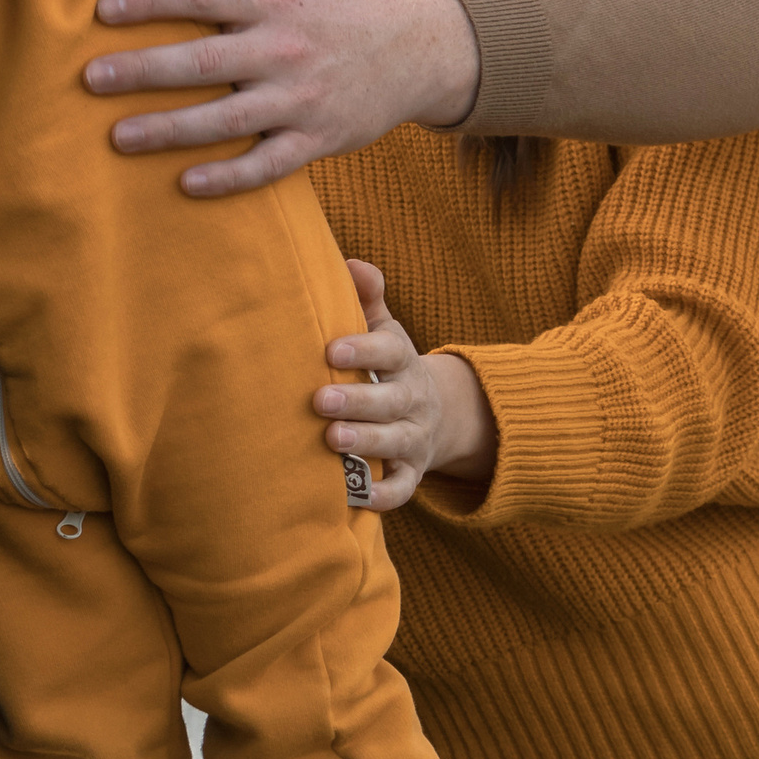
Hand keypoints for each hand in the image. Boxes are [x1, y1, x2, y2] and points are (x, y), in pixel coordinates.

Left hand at [84, 0, 481, 197]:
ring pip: (228, 119)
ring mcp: (301, 97)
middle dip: (144, 71)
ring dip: (171, 131)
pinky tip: (186, 185)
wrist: (413, 47)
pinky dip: (230, 178)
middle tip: (90, 79)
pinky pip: (268, 164)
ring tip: (118, 138)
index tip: (101, 11)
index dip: (149, 1)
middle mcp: (284, 46)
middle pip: (204, 61)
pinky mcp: (317, 138)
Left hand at [316, 259, 496, 510]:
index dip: (364, 350)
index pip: (390, 351)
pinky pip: (403, 488)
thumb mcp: (385, 331)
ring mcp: (415, 437)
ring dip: (366, 442)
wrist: (438, 414)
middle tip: (321, 400)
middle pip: (391, 400)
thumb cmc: (388, 367)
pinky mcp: (411, 472)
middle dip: (358, 401)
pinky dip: (383, 495)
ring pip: (396, 442)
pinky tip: (356, 495)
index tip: (331, 348)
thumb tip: (350, 263)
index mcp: (402, 360)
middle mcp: (412, 399)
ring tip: (332, 440)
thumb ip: (367, 299)